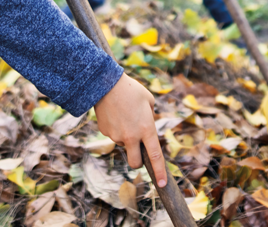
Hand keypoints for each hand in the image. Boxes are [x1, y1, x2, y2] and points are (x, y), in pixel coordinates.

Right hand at [95, 73, 166, 187]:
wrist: (105, 82)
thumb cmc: (131, 89)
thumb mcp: (148, 100)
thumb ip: (150, 117)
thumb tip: (147, 128)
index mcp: (146, 128)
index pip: (155, 156)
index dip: (160, 172)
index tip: (162, 184)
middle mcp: (131, 136)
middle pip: (135, 163)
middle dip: (138, 161)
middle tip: (138, 149)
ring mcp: (117, 136)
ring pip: (124, 145)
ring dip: (126, 137)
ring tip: (124, 115)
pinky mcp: (105, 132)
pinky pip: (113, 135)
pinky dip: (116, 129)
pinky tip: (115, 114)